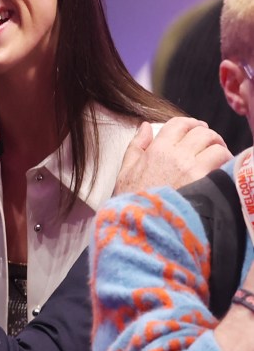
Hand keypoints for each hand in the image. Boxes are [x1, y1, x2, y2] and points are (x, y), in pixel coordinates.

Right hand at [114, 117, 230, 195]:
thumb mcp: (124, 173)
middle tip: (210, 144)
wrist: (143, 226)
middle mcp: (175, 155)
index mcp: (156, 150)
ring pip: (215, 144)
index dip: (190, 124)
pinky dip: (225, 162)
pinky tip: (221, 170)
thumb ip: (135, 147)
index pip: (179, 124)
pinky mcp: (203, 181)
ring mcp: (190, 167)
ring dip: (219, 148)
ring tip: (219, 156)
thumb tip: (145, 127)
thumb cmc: (132, 203)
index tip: (196, 129)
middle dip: (208, 135)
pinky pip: (221, 160)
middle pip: (201, 131)